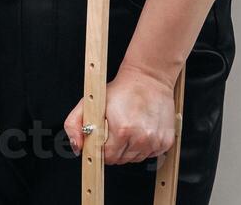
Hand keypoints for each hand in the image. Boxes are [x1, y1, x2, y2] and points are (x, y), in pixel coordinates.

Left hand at [62, 64, 177, 164]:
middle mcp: (141, 138)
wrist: (148, 79)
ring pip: (135, 159)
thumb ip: (74, 124)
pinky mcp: (166, 142)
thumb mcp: (89, 102)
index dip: (101, 150)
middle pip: (121, 160)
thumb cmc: (120, 90)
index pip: (107, 157)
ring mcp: (155, 141)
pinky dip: (143, 147)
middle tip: (114, 133)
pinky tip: (140, 131)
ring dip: (129, 149)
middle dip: (114, 150)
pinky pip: (150, 155)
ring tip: (127, 130)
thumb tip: (76, 147)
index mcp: (122, 130)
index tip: (102, 140)